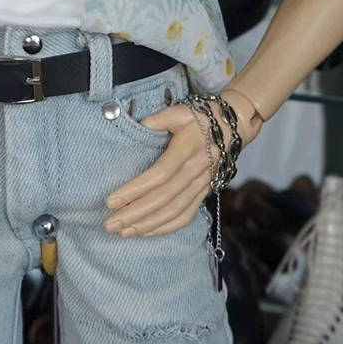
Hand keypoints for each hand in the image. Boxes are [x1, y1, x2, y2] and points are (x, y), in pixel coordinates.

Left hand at [102, 88, 261, 237]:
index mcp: (186, 149)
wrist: (233, 126)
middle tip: (110, 224)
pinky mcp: (204, 193)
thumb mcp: (179, 111)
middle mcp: (194, 171)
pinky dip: (166, 227)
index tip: (111, 200)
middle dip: (135, 214)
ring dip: (147, 225)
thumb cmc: (201, 116)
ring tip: (123, 232)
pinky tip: (147, 232)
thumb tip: (135, 128)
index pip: (158, 175)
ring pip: (173, 211)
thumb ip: (157, 119)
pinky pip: (186, 215)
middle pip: (163, 199)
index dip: (134, 190)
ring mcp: (201, 185)